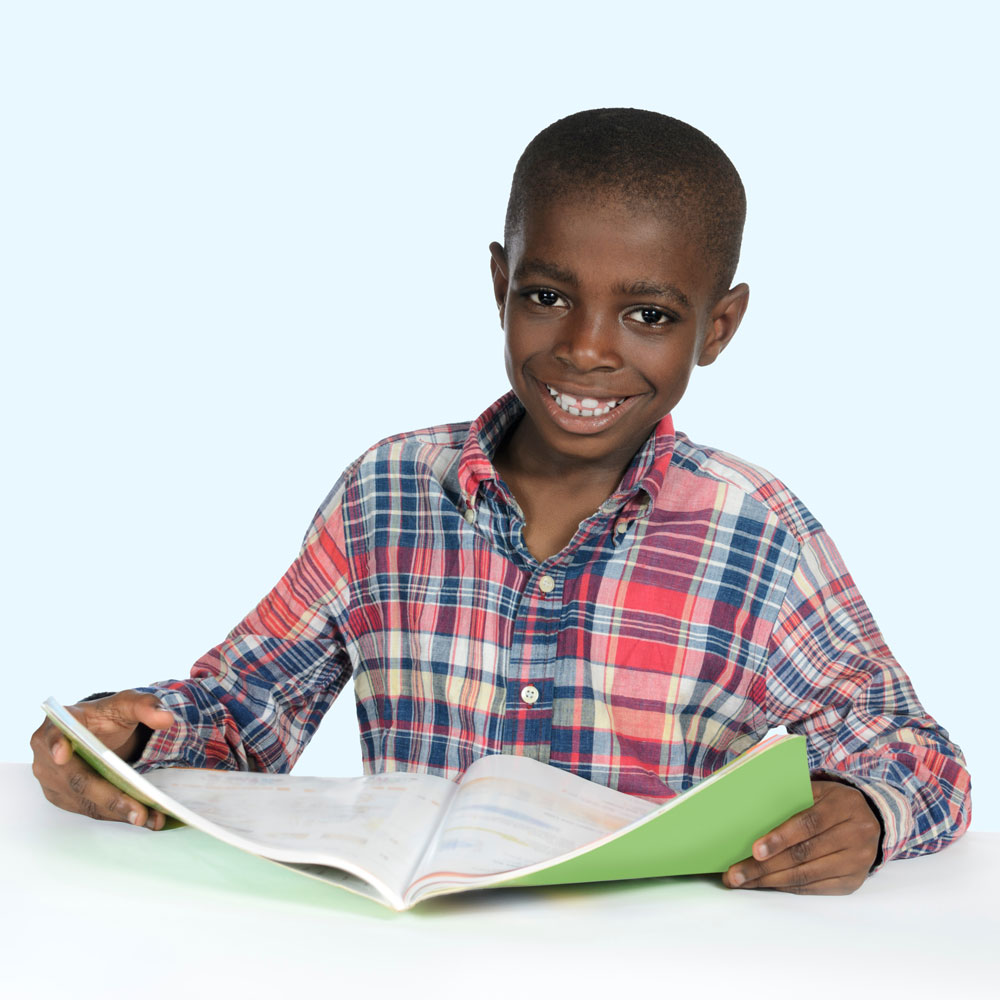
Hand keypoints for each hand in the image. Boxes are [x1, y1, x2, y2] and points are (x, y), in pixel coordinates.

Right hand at [30, 691, 174, 829]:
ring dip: (118, 812)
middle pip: (77, 780)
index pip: (53, 735)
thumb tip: (166, 718)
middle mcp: (48, 756)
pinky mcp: (65, 798)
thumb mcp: (128, 704)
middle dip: (110, 797)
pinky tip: (143, 817)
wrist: (100, 732)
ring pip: (85, 801)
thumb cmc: (108, 716)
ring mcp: (53, 781)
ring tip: (149, 817)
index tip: (62, 754)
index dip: (56, 744)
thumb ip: (146, 706)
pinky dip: (116, 814)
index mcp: (58, 725)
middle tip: (140, 811)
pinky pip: (90, 809)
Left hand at [722, 779, 881, 894]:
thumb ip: (790, 796)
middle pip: (803, 854)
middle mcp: (855, 835)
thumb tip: (748, 808)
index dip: (780, 838)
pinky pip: (814, 887)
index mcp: (844, 805)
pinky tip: (766, 885)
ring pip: (806, 875)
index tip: (755, 850)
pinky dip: (787, 887)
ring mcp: (857, 861)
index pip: (808, 823)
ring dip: (770, 881)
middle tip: (735, 874)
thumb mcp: (818, 789)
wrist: (872, 818)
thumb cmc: (832, 801)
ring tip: (743, 882)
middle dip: (764, 867)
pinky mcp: (853, 881)